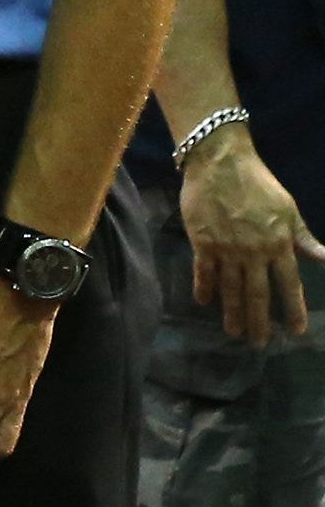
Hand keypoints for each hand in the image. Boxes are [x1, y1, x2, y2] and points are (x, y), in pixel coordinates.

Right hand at [181, 127, 324, 344]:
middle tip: (258, 343)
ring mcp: (226, 249)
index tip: (296, 330)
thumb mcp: (289, 211)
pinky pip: (204, 271)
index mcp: (278, 245)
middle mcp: (253, 253)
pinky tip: (203, 301)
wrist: (220, 163)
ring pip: (231, 288)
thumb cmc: (259, 185)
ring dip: (232, 312)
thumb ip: (304, 239)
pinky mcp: (203, 242)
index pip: (289, 285)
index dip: (293, 308)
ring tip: (233, 332)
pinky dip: (204, 287)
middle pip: (257, 294)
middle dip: (259, 321)